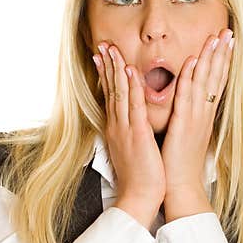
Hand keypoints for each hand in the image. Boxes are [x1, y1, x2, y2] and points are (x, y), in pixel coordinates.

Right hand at [93, 42, 165, 227]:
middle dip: (108, 65)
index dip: (107, 75)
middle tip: (102, 44)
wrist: (139, 198)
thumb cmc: (140, 177)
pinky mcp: (138, 135)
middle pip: (111, 90)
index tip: (103, 56)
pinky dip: (132, 88)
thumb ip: (131, 133)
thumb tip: (132, 122)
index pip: (111, 96)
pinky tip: (130, 72)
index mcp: (118, 129)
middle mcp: (118, 125)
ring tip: (113, 49)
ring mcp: (126, 129)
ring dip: (117, 69)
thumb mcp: (132, 149)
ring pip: (120, 93)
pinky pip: (135, 107)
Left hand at [161, 28, 234, 194]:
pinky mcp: (184, 125)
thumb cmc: (180, 164)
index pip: (216, 83)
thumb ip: (190, 117)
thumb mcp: (188, 135)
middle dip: (222, 53)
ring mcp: (196, 118)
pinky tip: (194, 61)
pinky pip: (187, 96)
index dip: (222, 62)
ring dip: (211, 58)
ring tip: (216, 37)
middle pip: (216, 78)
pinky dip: (191, 77)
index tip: (227, 43)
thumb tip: (190, 106)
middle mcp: (204, 114)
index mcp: (205, 116)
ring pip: (205, 82)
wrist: (180, 187)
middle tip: (228, 31)